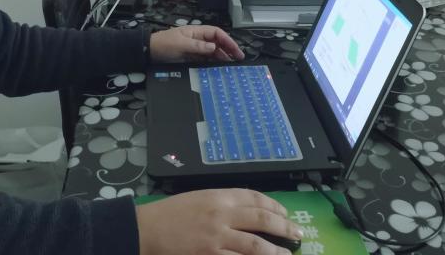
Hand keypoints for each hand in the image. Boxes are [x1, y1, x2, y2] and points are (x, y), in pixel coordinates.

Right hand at [135, 188, 302, 254]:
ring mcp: (217, 237)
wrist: (146, 229)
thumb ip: (222, 204)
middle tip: (297, 235)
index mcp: (219, 196)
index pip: (255, 198)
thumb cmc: (170, 214)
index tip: (285, 214)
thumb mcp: (199, 199)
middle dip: (284, 227)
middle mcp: (222, 214)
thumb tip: (247, 212)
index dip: (274, 206)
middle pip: (261, 220)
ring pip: (255, 245)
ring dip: (275, 251)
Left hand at [149, 25, 244, 63]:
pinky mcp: (191, 57)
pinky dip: (213, 63)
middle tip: (238, 59)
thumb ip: (197, 46)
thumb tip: (213, 47)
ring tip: (230, 65)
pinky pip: (205, 59)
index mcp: (196, 32)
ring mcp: (195, 48)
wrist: (149, 52)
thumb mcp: (180, 44)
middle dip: (228, 49)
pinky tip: (218, 68)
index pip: (217, 33)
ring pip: (212, 52)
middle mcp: (198, 39)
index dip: (228, 41)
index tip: (236, 50)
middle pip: (217, 43)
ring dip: (222, 57)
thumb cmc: (163, 44)